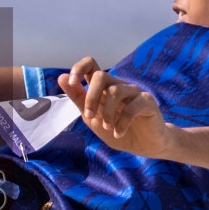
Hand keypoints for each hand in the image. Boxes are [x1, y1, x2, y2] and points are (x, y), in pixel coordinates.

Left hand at [58, 57, 173, 156]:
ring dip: (107, 113)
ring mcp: (134, 92)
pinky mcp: (147, 102)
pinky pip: (132, 107)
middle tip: (90, 117)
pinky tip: (118, 133)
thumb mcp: (91, 116)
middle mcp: (118, 85)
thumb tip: (61, 77)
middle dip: (91, 97)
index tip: (71, 82)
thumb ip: (78, 98)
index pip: (91, 64)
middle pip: (101, 76)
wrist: (142, 145)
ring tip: (107, 128)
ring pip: (115, 91)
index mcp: (103, 86)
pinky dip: (121, 123)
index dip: (79, 68)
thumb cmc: (115, 128)